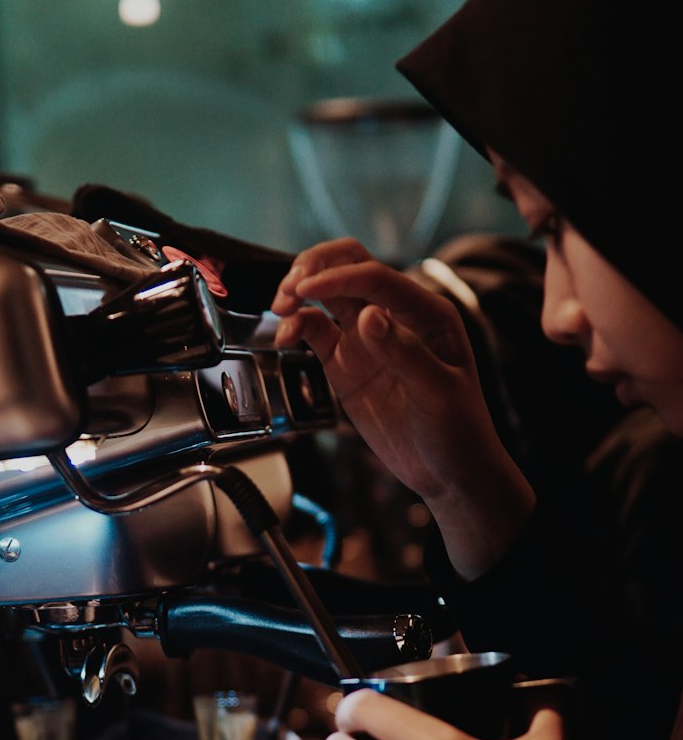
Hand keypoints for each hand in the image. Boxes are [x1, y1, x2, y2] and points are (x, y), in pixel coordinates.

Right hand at [272, 238, 534, 576]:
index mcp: (427, 313)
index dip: (339, 278)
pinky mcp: (347, 362)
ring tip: (281, 309)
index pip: (377, 278)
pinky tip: (286, 337)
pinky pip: (316, 331)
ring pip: (328, 294)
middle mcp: (395, 316)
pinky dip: (297, 326)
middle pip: (349, 266)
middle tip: (290, 290)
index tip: (306, 290)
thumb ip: (404, 353)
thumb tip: (368, 316)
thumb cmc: (458, 430)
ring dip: (300, 293)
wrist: (449, 472)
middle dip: (315, 268)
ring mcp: (368, 338)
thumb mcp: (438, 393)